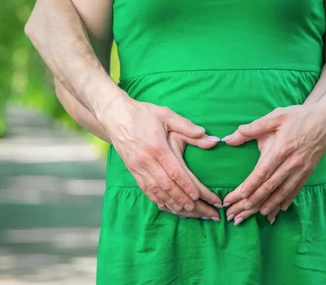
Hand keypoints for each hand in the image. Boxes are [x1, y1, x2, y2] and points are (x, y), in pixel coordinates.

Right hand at [101, 95, 221, 212]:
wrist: (115, 116)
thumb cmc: (143, 114)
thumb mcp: (166, 114)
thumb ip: (188, 127)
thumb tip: (210, 138)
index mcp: (157, 148)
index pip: (175, 172)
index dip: (187, 186)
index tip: (200, 196)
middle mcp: (146, 161)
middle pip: (168, 186)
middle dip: (184, 199)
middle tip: (200, 209)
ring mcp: (137, 168)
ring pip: (157, 191)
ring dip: (172, 203)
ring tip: (188, 211)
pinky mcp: (132, 171)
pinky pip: (146, 190)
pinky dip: (158, 200)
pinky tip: (168, 206)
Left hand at [221, 102, 325, 224]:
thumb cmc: (298, 116)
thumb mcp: (275, 117)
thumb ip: (251, 128)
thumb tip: (228, 138)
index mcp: (281, 150)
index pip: (261, 174)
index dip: (247, 187)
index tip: (235, 197)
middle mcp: (291, 164)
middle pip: (269, 187)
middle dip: (252, 202)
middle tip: (237, 213)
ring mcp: (301, 170)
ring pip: (282, 192)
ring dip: (268, 205)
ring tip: (255, 216)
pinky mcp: (308, 172)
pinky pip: (295, 191)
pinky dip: (285, 201)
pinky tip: (277, 210)